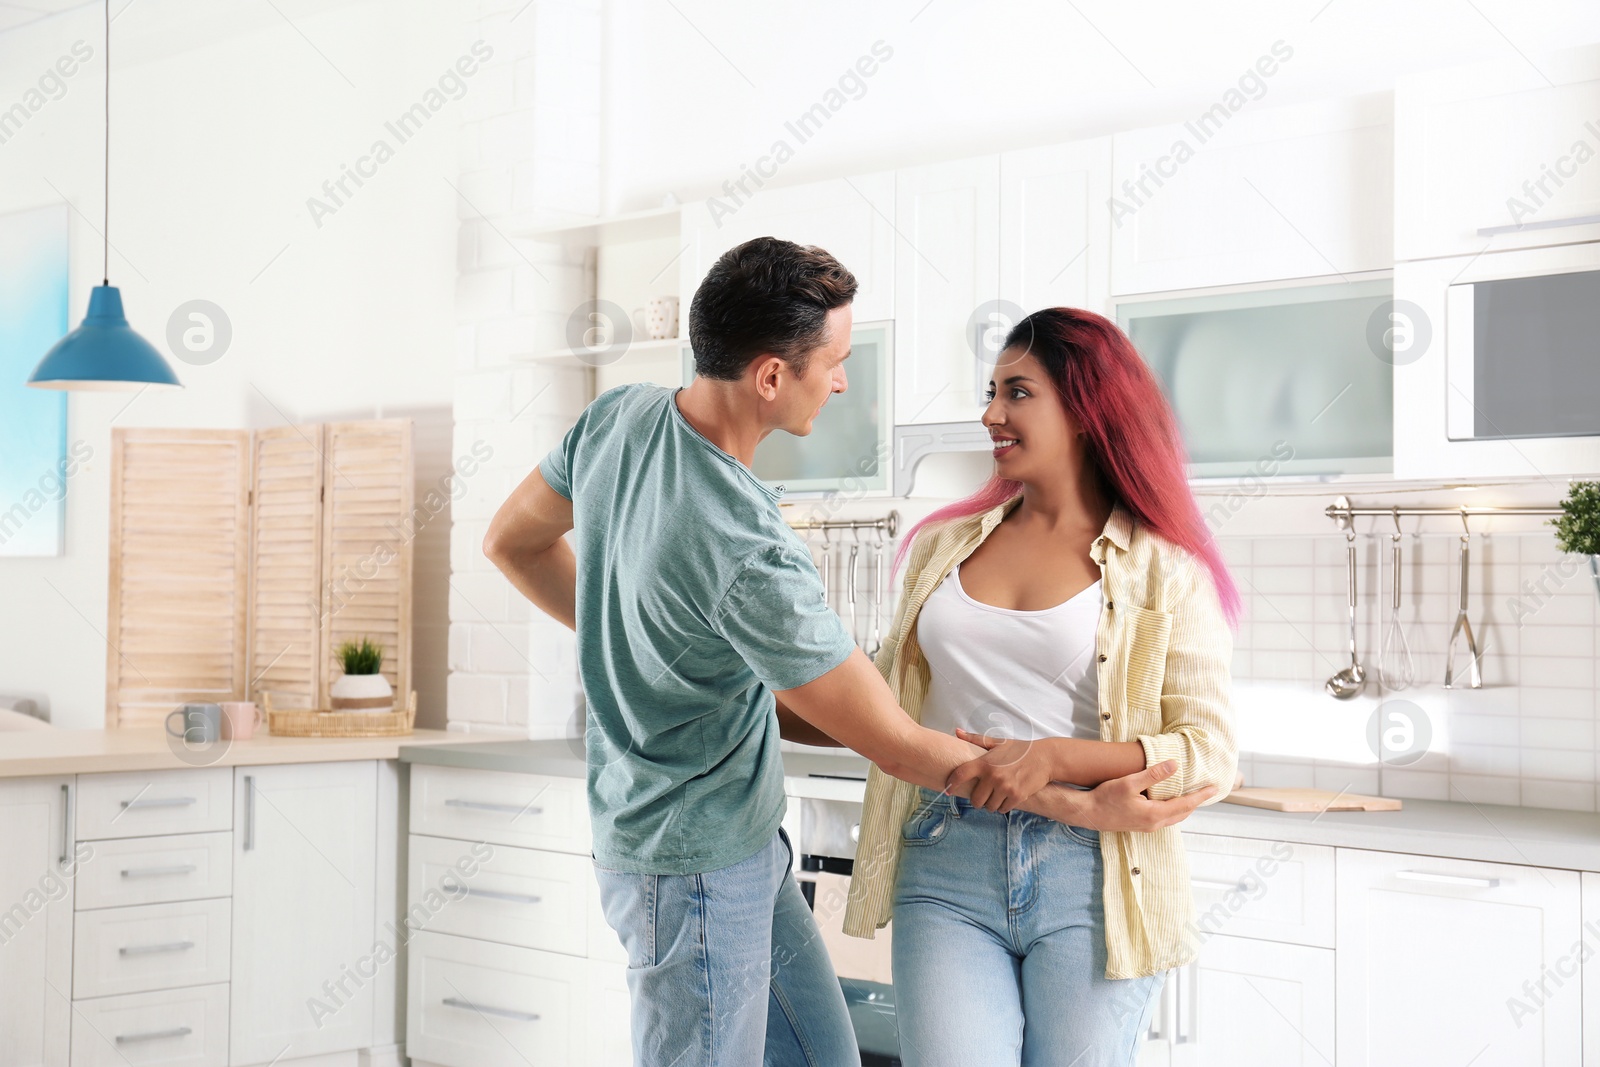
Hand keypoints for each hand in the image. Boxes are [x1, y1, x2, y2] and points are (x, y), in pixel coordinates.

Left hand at [945, 729, 1058, 812]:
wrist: (1045, 757)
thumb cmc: (1020, 749)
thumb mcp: (997, 742)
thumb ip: (975, 739)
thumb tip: (956, 731)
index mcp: (985, 762)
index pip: (960, 775)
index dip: (951, 784)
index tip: (948, 790)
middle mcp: (993, 776)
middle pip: (975, 799)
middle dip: (977, 799)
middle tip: (983, 794)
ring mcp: (1005, 787)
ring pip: (989, 807)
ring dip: (991, 804)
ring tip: (996, 795)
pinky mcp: (1016, 796)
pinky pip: (1002, 809)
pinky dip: (1002, 806)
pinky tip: (1006, 798)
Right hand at [1077, 760, 1215, 832]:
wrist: (1088, 814)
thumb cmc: (1106, 798)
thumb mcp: (1129, 783)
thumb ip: (1153, 775)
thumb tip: (1174, 765)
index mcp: (1155, 814)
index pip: (1185, 804)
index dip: (1201, 796)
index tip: (1214, 788)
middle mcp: (1154, 824)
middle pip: (1183, 813)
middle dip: (1196, 802)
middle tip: (1207, 791)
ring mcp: (1147, 826)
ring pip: (1174, 817)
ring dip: (1185, 807)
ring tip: (1193, 795)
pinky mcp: (1141, 825)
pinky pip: (1165, 818)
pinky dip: (1174, 810)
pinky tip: (1170, 801)